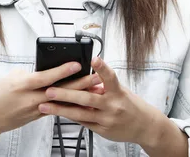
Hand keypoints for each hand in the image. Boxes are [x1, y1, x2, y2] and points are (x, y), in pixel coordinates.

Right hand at [0, 62, 102, 139]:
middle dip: (80, 84)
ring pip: (62, 101)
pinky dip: (70, 104)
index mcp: (23, 85)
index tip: (77, 64)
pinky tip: (82, 102)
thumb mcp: (11, 77)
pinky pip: (57, 109)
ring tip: (94, 89)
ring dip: (79, 95)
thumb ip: (30, 73)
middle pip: (60, 90)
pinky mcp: (38, 116)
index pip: (47, 77)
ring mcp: (36, 109)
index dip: (63, 71)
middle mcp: (32, 98)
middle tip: (95, 77)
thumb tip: (45, 69)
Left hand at [37, 57, 161, 144]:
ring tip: (45, 104)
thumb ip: (103, 86)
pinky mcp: (102, 130)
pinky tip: (57, 112)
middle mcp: (112, 105)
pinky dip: (69, 117)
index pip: (109, 77)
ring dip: (60, 109)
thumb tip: (84, 78)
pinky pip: (83, 122)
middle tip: (50, 89)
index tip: (93, 59)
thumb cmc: (130, 104)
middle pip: (86, 98)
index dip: (102, 67)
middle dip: (66, 94)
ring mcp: (106, 119)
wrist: (144, 126)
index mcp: (118, 92)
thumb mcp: (120, 91)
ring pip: (80, 114)